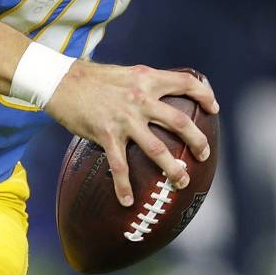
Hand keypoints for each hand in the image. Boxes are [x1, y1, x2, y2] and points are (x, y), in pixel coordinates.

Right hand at [45, 60, 217, 206]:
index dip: (204, 95)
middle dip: (197, 140)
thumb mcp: (127, 73)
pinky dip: (124, 187)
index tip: (214, 108)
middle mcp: (140, 98)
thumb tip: (164, 94)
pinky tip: (128, 201)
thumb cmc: (94, 78)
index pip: (186, 83)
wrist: (61, 81)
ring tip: (182, 180)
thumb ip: (146, 84)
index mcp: (147, 79)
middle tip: (203, 154)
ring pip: (157, 148)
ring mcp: (124, 119)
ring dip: (173, 168)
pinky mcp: (106, 135)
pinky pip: (119, 166)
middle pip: (179, 121)